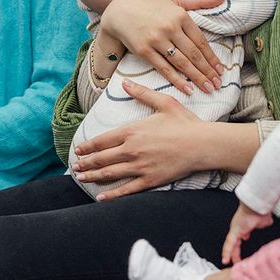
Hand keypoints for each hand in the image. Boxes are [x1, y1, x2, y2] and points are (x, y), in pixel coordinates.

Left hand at [71, 80, 205, 199]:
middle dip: (85, 163)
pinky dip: (111, 194)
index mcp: (132, 131)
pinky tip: (100, 197)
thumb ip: (142, 93)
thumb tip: (125, 82)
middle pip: (101, 158)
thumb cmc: (185, 123)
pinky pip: (126, 189)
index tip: (78, 149)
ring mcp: (140, 167)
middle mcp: (132, 150)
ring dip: (92, 176)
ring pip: (109, 174)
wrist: (203, 145)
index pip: (102, 140)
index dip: (87, 146)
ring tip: (81, 177)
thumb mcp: (164, 103)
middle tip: (75, 166)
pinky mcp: (150, 181)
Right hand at [99, 0, 225, 94]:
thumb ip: (200, 0)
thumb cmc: (151, 6)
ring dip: (197, 78)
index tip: (221, 69)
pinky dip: (177, 80)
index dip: (212, 57)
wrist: (120, 12)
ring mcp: (156, 40)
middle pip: (193, 54)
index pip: (201, 41)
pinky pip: (164, 69)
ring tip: (208, 88)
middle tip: (218, 84)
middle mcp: (169, 27)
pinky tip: (188, 89)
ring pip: (181, 63)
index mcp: (180, 15)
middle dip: (208, 71)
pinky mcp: (144, 51)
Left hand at [221, 202, 272, 264]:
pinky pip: (229, 244)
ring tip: (227, 262)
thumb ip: (261, 225)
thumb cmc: (261, 211)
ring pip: (230, 245)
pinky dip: (227, 253)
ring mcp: (235, 230)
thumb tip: (263, 224)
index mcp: (244, 227)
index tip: (241, 253)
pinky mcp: (234, 232)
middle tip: (235, 262)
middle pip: (234, 244)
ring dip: (230, 254)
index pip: (240, 238)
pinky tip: (225, 260)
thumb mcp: (263, 223)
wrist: (258, 206)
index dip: (240, 245)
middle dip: (234, 253)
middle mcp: (238, 228)